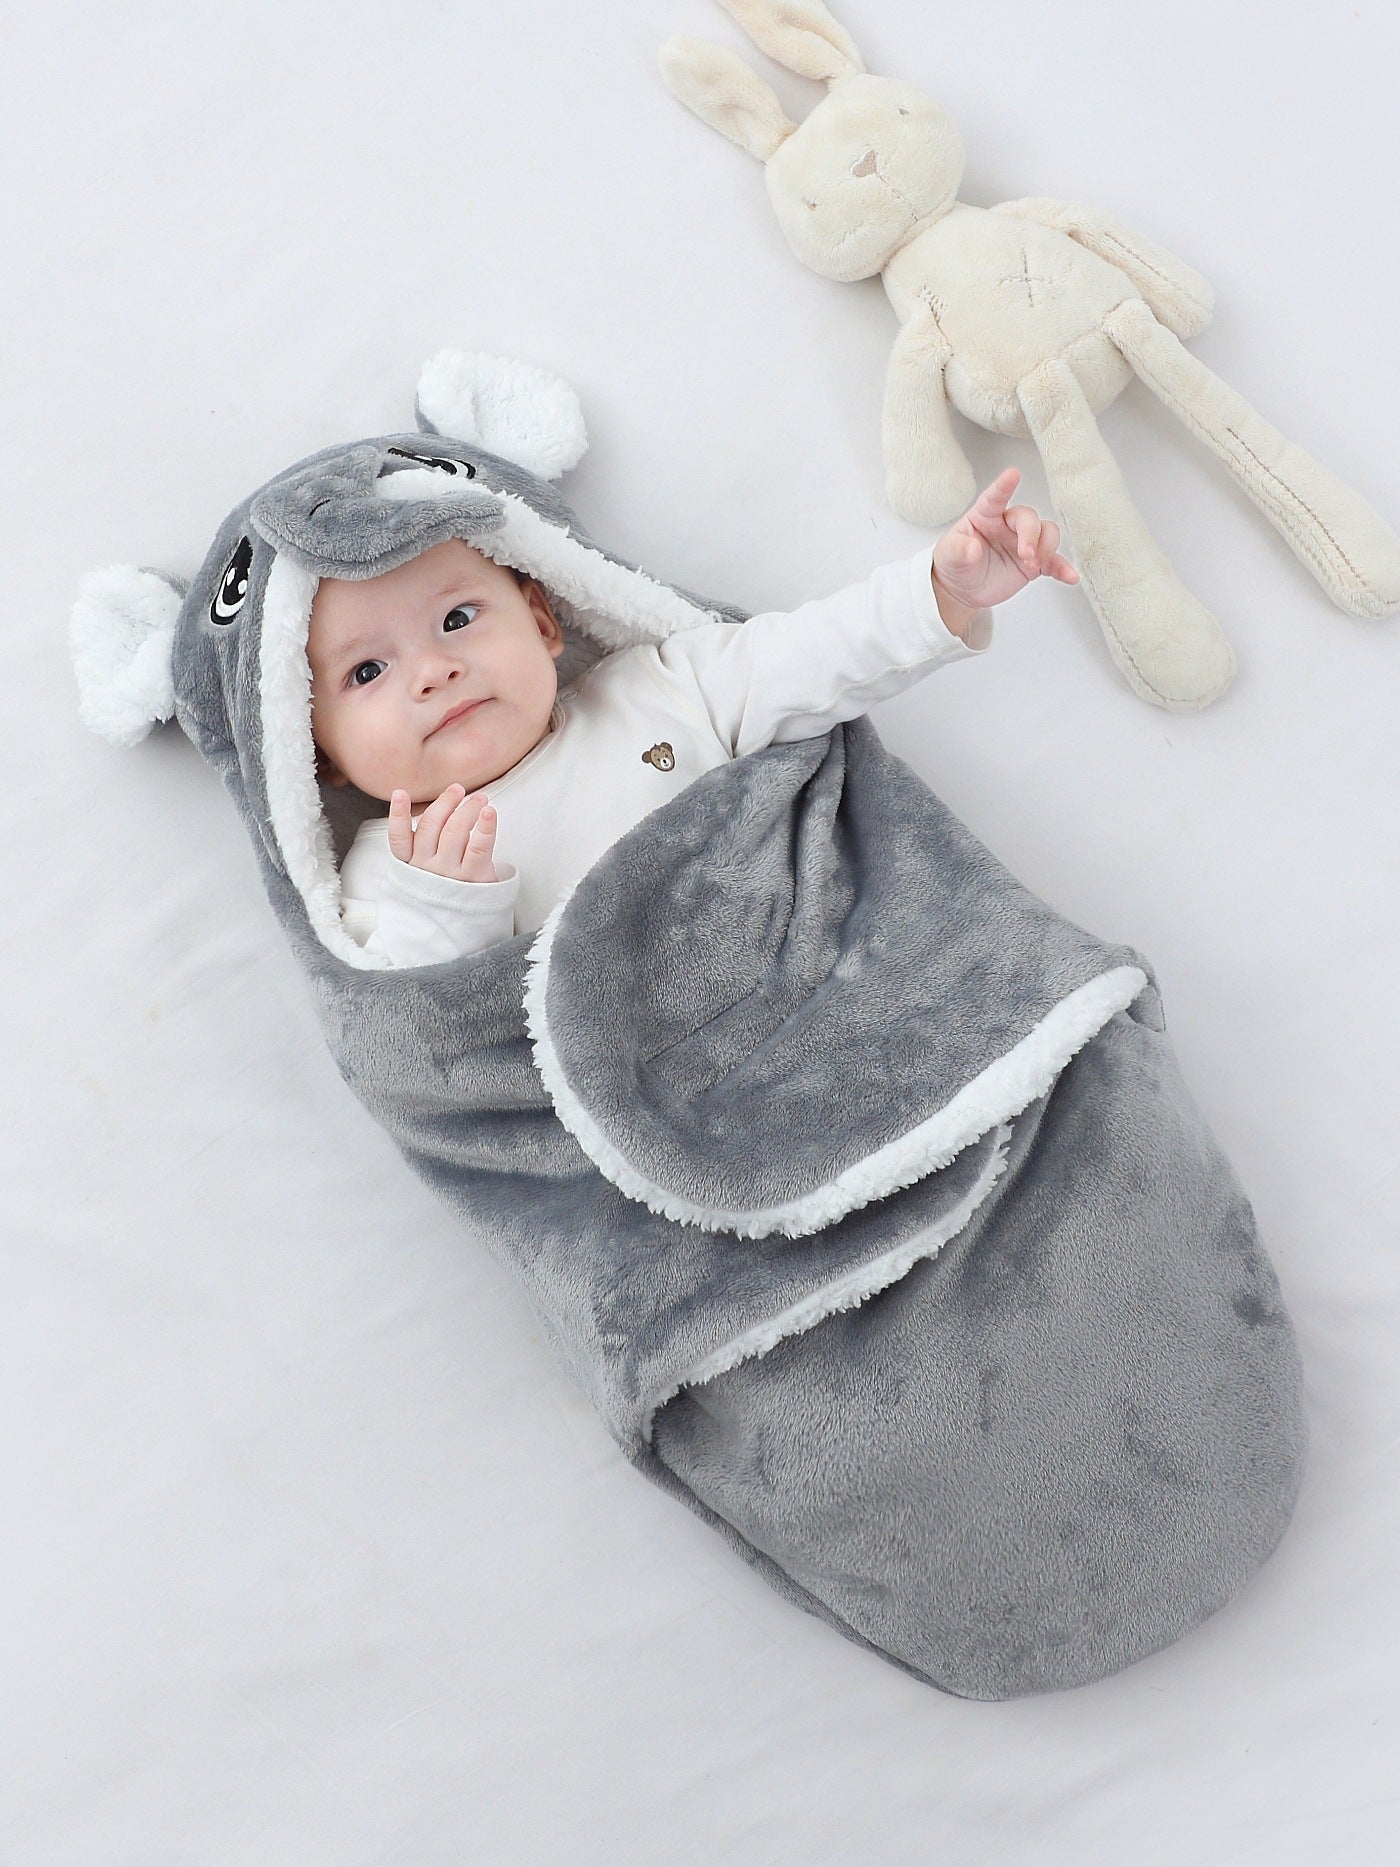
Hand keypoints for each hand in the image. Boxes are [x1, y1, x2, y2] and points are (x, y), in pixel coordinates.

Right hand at [387, 784, 497, 883]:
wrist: (466, 919)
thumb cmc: (447, 883)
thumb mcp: (427, 866)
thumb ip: (426, 840)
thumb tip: (442, 803)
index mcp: (410, 863)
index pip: (398, 839)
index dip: (398, 815)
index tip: (399, 793)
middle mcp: (426, 868)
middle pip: (431, 827)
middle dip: (445, 803)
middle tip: (458, 789)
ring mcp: (449, 874)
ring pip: (454, 832)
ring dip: (468, 809)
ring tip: (480, 798)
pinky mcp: (473, 878)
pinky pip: (479, 849)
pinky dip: (485, 827)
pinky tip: (489, 813)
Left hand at [931, 467, 1079, 615]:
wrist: (963, 588)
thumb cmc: (955, 562)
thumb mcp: (948, 556)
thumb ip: (959, 550)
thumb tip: (972, 549)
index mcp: (985, 515)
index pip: (995, 497)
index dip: (1004, 485)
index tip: (1013, 473)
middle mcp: (1008, 525)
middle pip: (1029, 518)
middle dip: (1031, 535)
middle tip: (1025, 555)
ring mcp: (1023, 543)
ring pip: (1047, 533)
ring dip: (1046, 548)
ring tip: (1033, 566)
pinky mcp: (1034, 563)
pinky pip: (1054, 562)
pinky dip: (1063, 569)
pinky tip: (1070, 577)